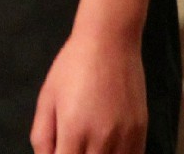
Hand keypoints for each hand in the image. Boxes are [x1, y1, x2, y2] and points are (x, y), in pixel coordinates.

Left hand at [31, 27, 145, 153]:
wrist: (110, 40)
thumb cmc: (72, 67)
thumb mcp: (47, 99)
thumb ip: (42, 137)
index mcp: (74, 132)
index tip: (60, 151)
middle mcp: (102, 139)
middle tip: (73, 147)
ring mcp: (125, 136)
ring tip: (91, 146)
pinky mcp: (141, 130)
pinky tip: (109, 150)